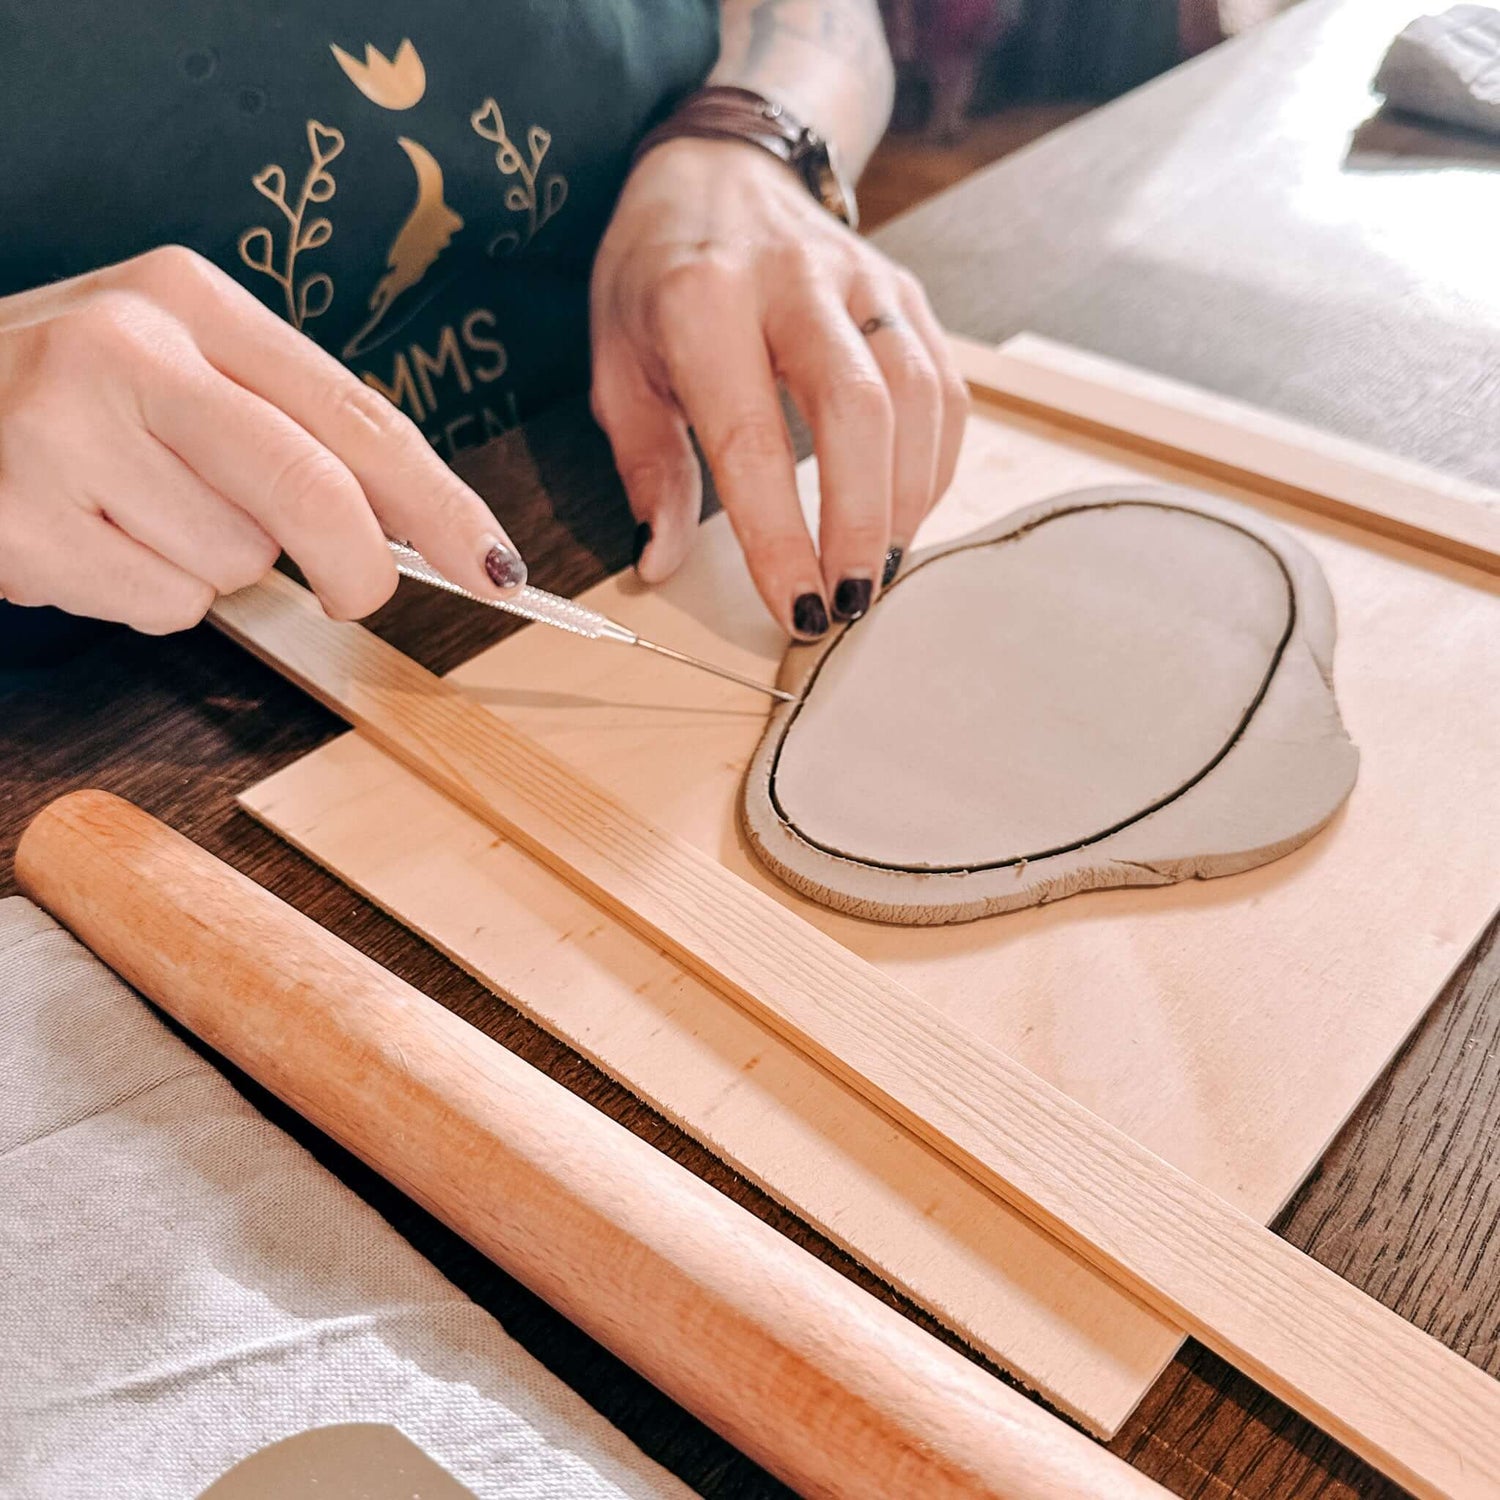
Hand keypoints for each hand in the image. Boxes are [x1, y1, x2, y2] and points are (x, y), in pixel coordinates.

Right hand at [0, 246, 525, 634]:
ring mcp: (58, 431)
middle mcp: (125, 348)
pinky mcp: (17, 521)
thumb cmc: (73, 398)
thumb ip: (290, 430)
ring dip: (213, 567)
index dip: (442, 504)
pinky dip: (148, 596)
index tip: (497, 567)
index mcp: (189, 300)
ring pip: (233, 561)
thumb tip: (415, 531)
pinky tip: (89, 540)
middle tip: (357, 594)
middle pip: (312, 492)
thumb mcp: (180, 372)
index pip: (356, 416)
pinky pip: (161, 605)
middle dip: (357, 566)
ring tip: (136, 512)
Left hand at [589, 137, 966, 635]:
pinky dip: (934, 462)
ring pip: (917, 397)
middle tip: (851, 602)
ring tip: (877, 567)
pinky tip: (905, 511)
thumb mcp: (616, 364)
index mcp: (703, 302)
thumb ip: (647, 466)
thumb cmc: (655, 277)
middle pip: (859, 412)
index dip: (780, 537)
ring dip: (908, 498)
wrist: (720, 166)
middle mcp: (793, 281)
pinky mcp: (906, 292)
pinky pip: (944, 385)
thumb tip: (658, 562)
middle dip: (862, 522)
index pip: (751, 440)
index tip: (795, 610)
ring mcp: (863, 280)